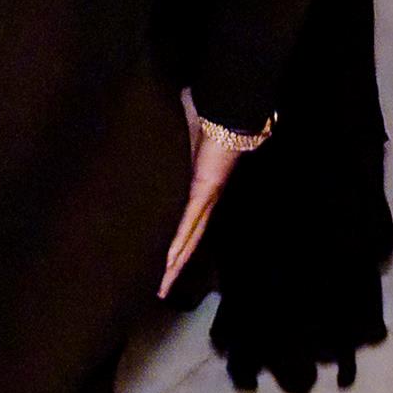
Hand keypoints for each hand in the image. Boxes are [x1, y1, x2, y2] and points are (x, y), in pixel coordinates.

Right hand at [164, 111, 265, 291]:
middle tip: (163, 286)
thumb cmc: (210, 109)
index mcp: (202, 181)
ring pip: (190, 237)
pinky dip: (180, 243)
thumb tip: (166, 112)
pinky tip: (170, 263)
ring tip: (163, 286)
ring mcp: (207, 195)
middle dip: (177, 261)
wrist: (230, 105)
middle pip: (191, 235)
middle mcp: (207, 194)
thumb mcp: (187, 122)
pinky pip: (190, 223)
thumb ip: (177, 125)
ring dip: (177, 262)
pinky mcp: (206, 191)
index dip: (180, 237)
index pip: (189, 216)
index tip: (169, 256)